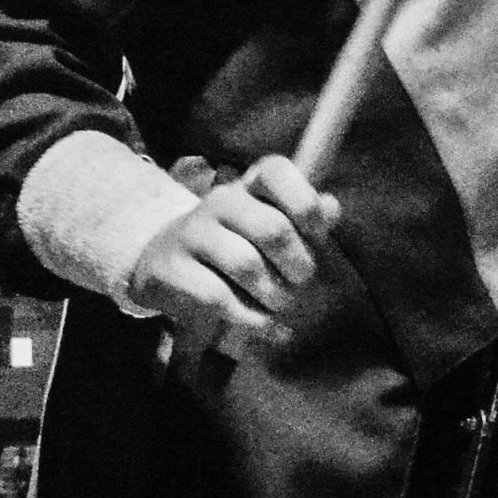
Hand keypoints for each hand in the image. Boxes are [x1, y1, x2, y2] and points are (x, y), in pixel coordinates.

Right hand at [124, 155, 339, 357]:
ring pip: (247, 266)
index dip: (306, 205)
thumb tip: (332, 206)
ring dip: (274, 297)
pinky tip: (264, 326)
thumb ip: (304, 218)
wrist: (165, 262)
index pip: (277, 171)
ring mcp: (192, 233)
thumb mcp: (270, 226)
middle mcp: (219, 201)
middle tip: (298, 285)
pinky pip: (219, 298)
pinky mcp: (171, 269)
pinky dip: (251, 319)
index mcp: (249, 186)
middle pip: (273, 230)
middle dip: (298, 268)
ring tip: (277, 305)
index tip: (315, 235)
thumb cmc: (233, 244)